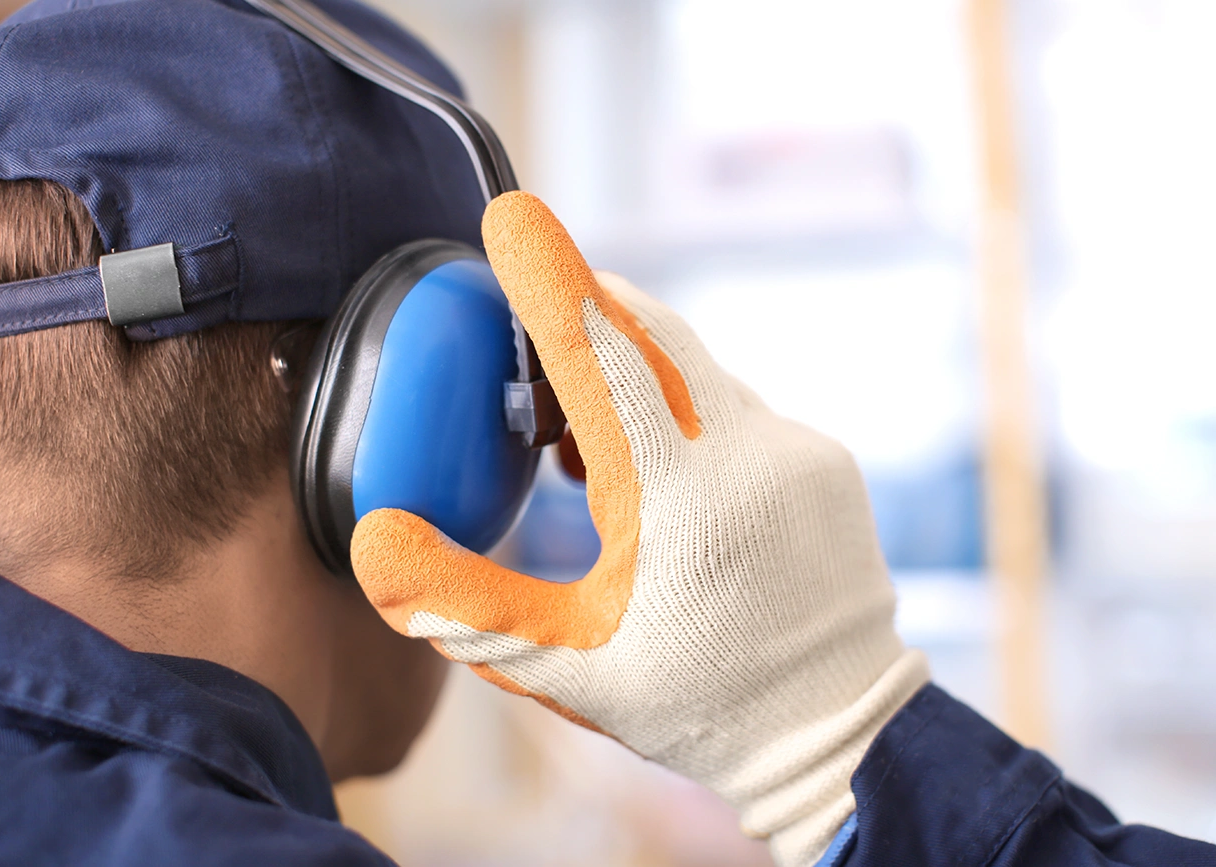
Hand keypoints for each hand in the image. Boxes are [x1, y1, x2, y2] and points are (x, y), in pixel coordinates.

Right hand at [350, 191, 928, 866]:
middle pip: (652, 334)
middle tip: (525, 344)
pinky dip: (680, 406)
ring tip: (573, 439)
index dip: (550, 280)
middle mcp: (752, 455)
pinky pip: (733, 401)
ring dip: (629, 370)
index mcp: (682, 502)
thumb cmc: (700, 705)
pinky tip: (650, 463)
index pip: (602, 358)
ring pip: (694, 366)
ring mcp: (798, 450)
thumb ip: (467, 607)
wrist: (838, 731)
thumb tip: (377, 545)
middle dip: (582, 313)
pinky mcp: (820, 459)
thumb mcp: (569, 669)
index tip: (513, 216)